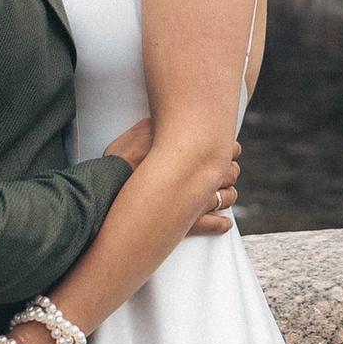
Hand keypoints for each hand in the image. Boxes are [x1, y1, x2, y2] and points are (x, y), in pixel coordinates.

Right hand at [105, 119, 239, 230]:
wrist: (109, 195)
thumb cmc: (120, 164)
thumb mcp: (137, 134)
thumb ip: (156, 126)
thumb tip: (162, 118)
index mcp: (192, 154)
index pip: (224, 148)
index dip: (230, 148)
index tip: (233, 148)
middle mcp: (199, 177)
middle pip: (228, 172)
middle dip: (231, 170)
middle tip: (232, 169)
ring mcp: (195, 202)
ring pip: (226, 198)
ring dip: (229, 195)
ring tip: (229, 194)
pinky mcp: (187, 224)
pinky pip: (213, 226)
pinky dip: (221, 224)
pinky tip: (226, 223)